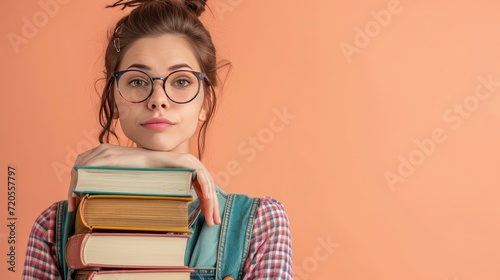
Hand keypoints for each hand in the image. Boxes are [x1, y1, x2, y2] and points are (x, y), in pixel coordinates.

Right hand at [67, 144, 220, 225]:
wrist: (118, 163)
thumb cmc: (134, 178)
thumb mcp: (154, 191)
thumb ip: (165, 198)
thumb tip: (171, 217)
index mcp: (180, 172)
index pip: (200, 189)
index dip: (207, 204)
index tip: (209, 222)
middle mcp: (184, 165)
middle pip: (206, 185)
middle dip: (212, 205)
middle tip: (214, 223)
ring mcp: (182, 160)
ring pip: (206, 180)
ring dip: (211, 199)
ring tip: (212, 217)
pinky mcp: (178, 159)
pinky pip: (199, 173)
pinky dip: (206, 186)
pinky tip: (208, 200)